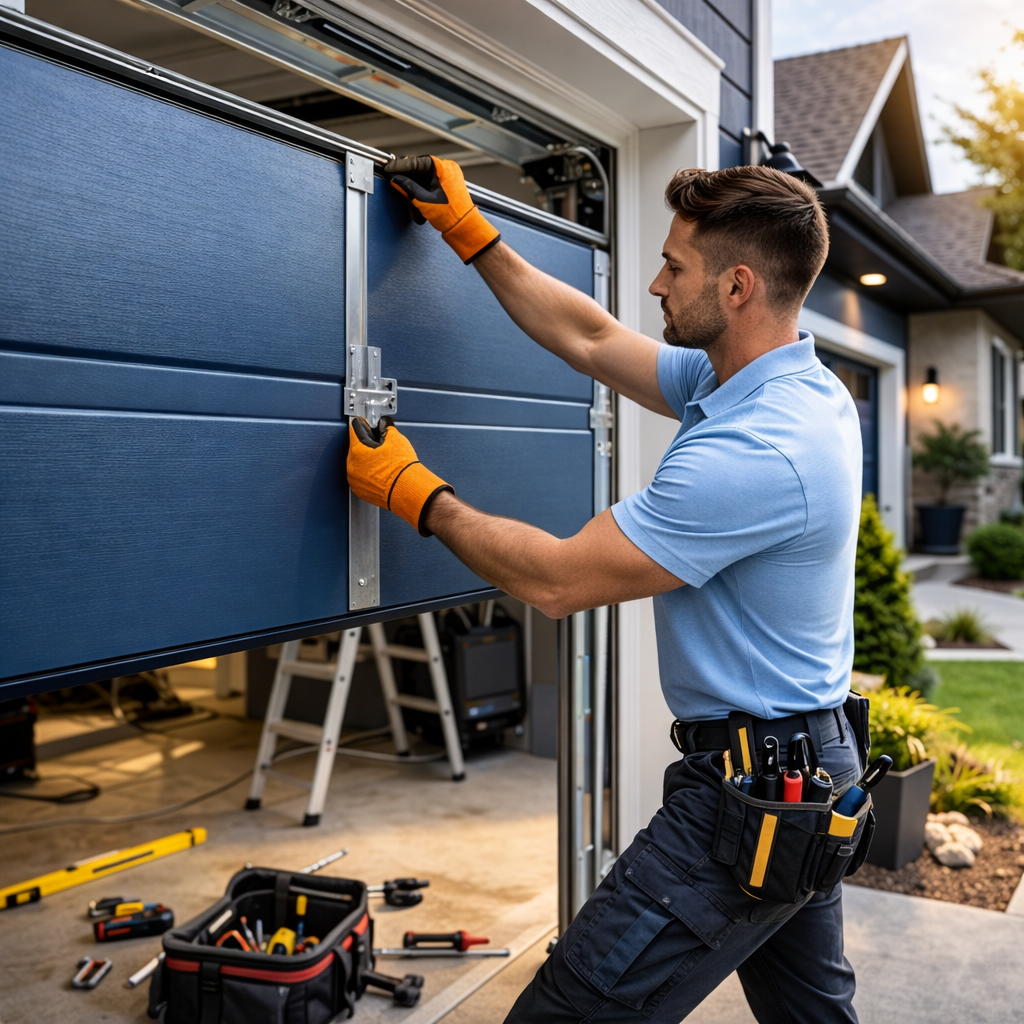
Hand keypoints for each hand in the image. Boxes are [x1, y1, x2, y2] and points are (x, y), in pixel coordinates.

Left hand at [347, 417, 453, 535]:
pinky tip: (382, 473)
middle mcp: (351, 467)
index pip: (355, 430)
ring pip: (358, 464)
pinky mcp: (361, 492)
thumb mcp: (396, 439)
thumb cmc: (402, 469)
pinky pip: (362, 478)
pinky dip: (369, 475)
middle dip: (366, 446)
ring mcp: (355, 481)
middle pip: (355, 449)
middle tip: (382, 447)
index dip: (364, 425)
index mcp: (357, 451)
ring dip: (367, 461)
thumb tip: (385, 425)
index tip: (367, 424)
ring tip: (384, 462)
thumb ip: (386, 428)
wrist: (409, 491)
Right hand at [385, 155, 499, 263]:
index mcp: (443, 168)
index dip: (400, 166)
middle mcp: (447, 168)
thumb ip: (407, 188)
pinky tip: (417, 200)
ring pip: (423, 176)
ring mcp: (448, 176)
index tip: (389, 168)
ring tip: (409, 199)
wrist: (464, 226)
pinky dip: (421, 190)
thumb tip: (395, 180)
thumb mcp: (424, 201)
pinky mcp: (447, 184)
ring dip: (413, 187)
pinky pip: (429, 182)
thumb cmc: (451, 215)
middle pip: (419, 168)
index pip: (416, 161)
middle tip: (395, 183)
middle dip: (407, 178)